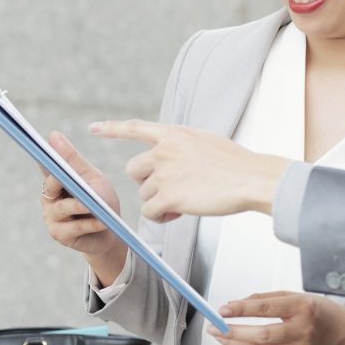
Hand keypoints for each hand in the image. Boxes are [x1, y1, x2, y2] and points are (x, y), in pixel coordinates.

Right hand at [38, 131, 126, 284]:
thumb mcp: (91, 176)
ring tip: (92, 205)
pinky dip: (90, 223)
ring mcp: (52, 217)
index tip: (40, 144)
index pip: (45, 165)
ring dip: (80, 205)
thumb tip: (52, 135)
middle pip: (50, 185)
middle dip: (58, 180)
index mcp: (55, 180)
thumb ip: (73, 160)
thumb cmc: (100, 199)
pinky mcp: (60, 235)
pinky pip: (74, 227)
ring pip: (63, 208)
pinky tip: (102, 221)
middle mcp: (49, 198)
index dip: (41, 155)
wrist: (111, 230)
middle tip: (64, 176)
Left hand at [89, 120, 289, 220]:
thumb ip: (183, 147)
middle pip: (134, 170)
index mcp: (174, 134)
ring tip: (186, 203)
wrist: (251, 178)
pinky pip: (150, 212)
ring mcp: (165, 173)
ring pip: (145, 194)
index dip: (113, 128)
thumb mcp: (206, 142)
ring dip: (160, 202)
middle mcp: (164, 150)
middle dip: (146, 183)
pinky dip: (162, 217)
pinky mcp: (168, 195)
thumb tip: (171, 160)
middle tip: (167, 191)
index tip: (93, 128)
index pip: (136, 127)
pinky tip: (179, 214)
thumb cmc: (237, 164)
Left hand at [206, 291, 344, 344]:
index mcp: (303, 307)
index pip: (266, 308)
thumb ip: (267, 298)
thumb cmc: (318, 311)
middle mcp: (302, 331)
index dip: (241, 310)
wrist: (342, 335)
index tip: (223, 310)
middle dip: (232, 332)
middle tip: (215, 327)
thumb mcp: (296, 295)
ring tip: (221, 337)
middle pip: (261, 336)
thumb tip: (236, 305)